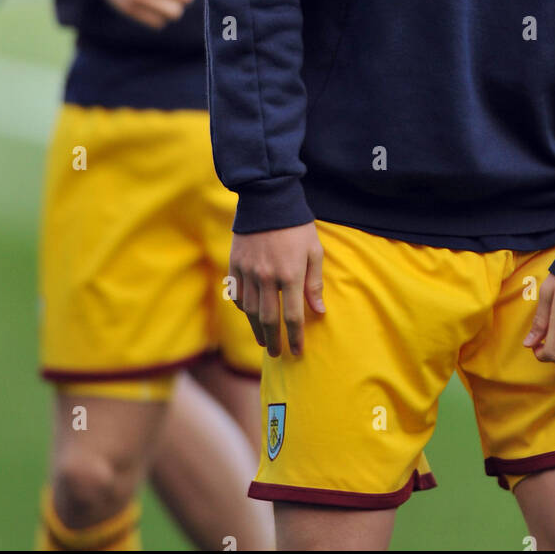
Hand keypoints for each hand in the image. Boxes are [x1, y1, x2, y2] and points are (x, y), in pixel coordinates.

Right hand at [228, 223, 325, 356]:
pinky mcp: (235, 264)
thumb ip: (314, 282)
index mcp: (290, 274)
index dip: (295, 337)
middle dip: (274, 341)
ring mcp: (248, 271)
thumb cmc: (296, 225)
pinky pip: (238, 294)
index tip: (298, 352)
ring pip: (251, 311)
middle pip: (269, 320)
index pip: (293, 316)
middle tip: (277, 354)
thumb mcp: (314, 250)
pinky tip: (250, 315)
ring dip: (257, 330)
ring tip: (263, 341)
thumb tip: (319, 311)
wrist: (267, 199)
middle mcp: (267, 277)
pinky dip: (244, 309)